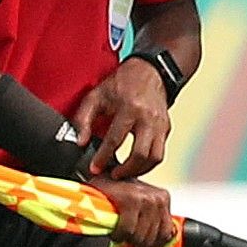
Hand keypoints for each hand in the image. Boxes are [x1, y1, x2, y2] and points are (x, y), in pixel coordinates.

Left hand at [70, 58, 169, 178]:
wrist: (150, 71)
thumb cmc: (123, 83)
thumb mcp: (97, 95)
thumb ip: (84, 118)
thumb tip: (80, 141)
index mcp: (130, 108)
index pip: (116, 139)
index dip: (103, 157)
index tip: (95, 167)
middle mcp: (148, 118)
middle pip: (140, 154)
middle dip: (125, 170)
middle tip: (113, 175)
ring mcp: (160, 124)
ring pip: (155, 158)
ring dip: (139, 170)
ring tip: (124, 172)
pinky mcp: (166, 129)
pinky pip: (159, 152)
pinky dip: (148, 163)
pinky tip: (135, 164)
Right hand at [89, 175, 175, 246]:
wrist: (102, 177)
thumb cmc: (120, 192)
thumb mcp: (143, 206)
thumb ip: (153, 221)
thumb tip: (159, 244)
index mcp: (163, 199)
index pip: (165, 233)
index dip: (151, 243)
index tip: (140, 242)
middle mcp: (157, 198)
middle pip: (151, 237)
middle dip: (136, 241)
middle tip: (127, 235)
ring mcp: (145, 198)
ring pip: (139, 236)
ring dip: (127, 238)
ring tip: (121, 231)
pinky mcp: (130, 200)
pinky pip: (127, 230)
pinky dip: (118, 234)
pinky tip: (115, 231)